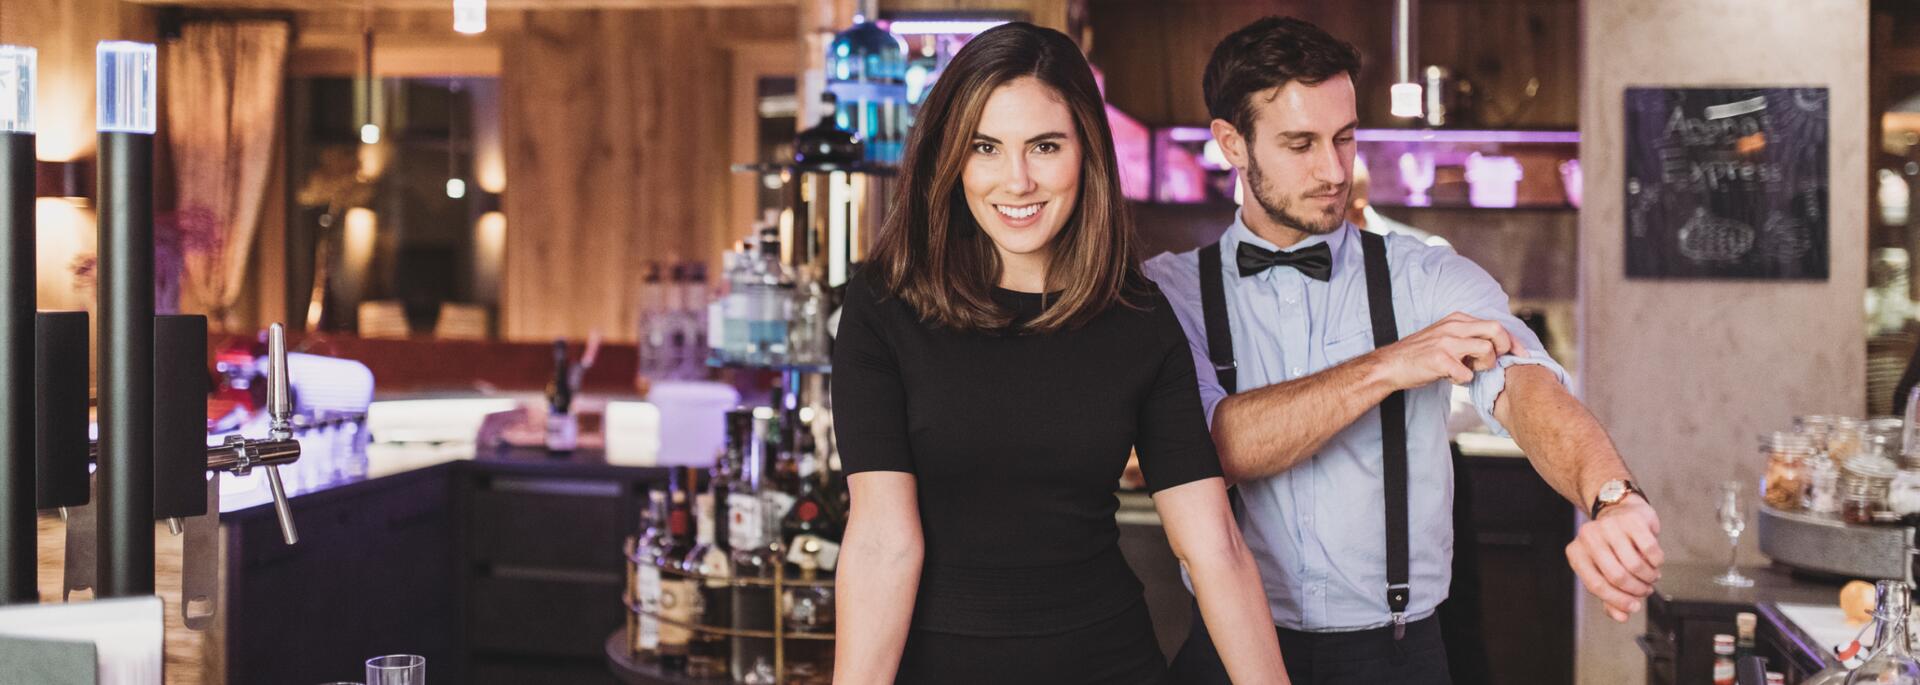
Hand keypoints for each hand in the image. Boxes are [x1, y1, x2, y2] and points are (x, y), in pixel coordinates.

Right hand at [1365, 312, 1524, 389]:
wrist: (1390, 365)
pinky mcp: (1439, 359)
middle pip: (1496, 330)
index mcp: (1457, 319)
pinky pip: (1467, 373)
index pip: (1496, 324)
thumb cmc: (1420, 355)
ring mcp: (1446, 342)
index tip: (1521, 355)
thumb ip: (1467, 337)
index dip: (1513, 341)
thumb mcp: (1445, 336)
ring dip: (1483, 366)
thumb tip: (1496, 347)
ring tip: (1468, 370)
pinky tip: (1451, 378)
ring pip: (1486, 350)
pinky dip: (1463, 380)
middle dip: (1505, 349)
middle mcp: (1453, 326)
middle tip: (1494, 363)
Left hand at [1566, 495, 1663, 621]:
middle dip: (1636, 590)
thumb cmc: (1610, 547)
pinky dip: (1657, 562)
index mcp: (1576, 553)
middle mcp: (1589, 537)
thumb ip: (1610, 597)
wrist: (1620, 510)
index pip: (1596, 585)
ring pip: (1635, 565)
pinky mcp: (1632, 520)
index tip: (1634, 607)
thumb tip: (1622, 617)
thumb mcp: (1603, 571)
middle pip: (1617, 576)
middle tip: (1646, 590)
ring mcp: (1609, 526)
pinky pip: (1650, 550)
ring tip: (1651, 577)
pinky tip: (1655, 562)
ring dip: (1649, 577)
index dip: (1618, 600)